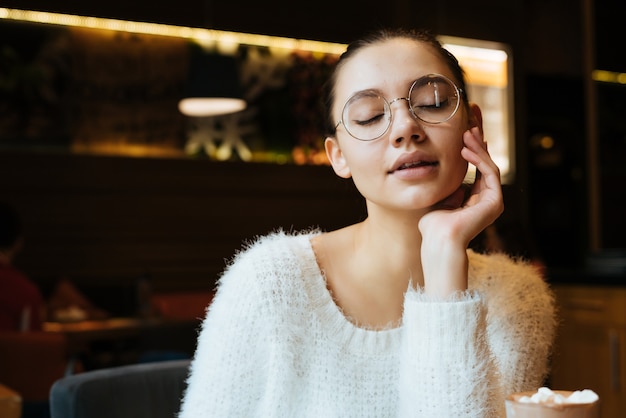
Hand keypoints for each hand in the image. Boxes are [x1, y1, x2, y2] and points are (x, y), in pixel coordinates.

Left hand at [417, 126, 502, 295]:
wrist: (438, 240)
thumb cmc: (433, 224)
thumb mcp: (439, 196)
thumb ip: (447, 183)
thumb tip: (446, 166)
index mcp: (475, 196)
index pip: (475, 163)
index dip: (472, 143)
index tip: (466, 124)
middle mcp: (486, 197)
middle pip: (485, 159)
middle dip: (479, 136)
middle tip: (474, 114)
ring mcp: (492, 200)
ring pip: (488, 164)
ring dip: (477, 145)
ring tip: (466, 131)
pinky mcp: (495, 202)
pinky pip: (489, 173)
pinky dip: (478, 159)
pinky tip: (466, 149)